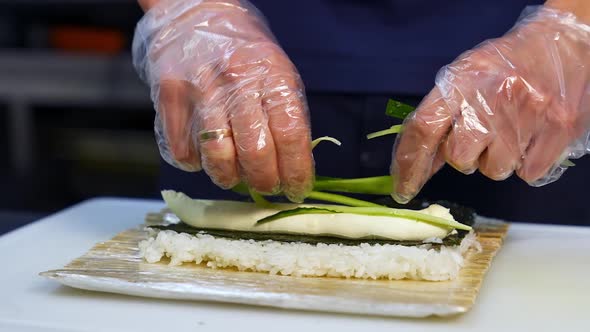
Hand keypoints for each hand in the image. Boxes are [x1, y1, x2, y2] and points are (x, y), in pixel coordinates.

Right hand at [133, 0, 312, 201]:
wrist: (195, 15)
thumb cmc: (243, 52)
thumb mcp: (278, 73)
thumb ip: (287, 116)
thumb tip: (294, 167)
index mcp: (271, 75)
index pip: (291, 135)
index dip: (296, 171)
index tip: (297, 189)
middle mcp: (236, 82)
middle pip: (255, 153)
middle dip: (265, 182)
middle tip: (268, 186)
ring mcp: (200, 91)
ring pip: (217, 159)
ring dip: (230, 178)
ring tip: (236, 176)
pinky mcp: (170, 99)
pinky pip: (184, 154)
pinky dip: (198, 164)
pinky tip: (206, 154)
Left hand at [391, 6, 589, 202]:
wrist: (560, 44)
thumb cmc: (503, 65)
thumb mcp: (463, 77)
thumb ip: (440, 117)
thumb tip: (420, 165)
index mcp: (462, 81)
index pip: (424, 128)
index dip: (409, 165)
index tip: (402, 189)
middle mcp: (493, 97)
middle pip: (458, 158)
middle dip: (462, 157)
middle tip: (478, 137)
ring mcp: (528, 115)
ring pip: (494, 170)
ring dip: (495, 159)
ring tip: (507, 131)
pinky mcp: (559, 130)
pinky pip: (527, 172)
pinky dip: (523, 161)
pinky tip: (527, 135)